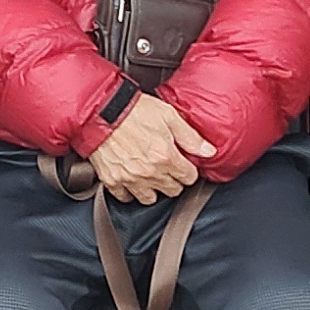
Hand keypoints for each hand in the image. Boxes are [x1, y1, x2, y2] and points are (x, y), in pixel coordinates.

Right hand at [88, 94, 214, 203]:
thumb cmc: (133, 109)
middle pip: (172, 190)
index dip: (189, 169)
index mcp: (165, 157)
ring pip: (150, 199)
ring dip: (153, 188)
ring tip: (151, 174)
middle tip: (168, 166)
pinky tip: (132, 178)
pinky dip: (130, 191)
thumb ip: (190, 136)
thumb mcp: (168, 115)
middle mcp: (149, 172)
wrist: (101, 110)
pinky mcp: (112, 180)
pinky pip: (126, 197)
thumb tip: (209, 151)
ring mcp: (129, 178)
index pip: (189, 178)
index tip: (184, 163)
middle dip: (174, 179)